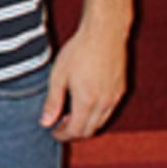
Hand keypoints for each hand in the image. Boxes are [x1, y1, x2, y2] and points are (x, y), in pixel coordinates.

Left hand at [40, 24, 128, 141]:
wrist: (105, 32)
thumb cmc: (79, 50)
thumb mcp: (58, 75)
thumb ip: (52, 101)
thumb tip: (45, 123)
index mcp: (87, 101)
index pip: (75, 131)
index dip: (62, 135)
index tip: (52, 131)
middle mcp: (104, 103)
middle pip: (89, 131)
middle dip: (73, 132)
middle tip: (59, 125)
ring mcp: (115, 97)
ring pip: (101, 122)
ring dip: (86, 124)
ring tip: (70, 114)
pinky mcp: (121, 89)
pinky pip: (109, 111)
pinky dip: (97, 115)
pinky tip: (86, 103)